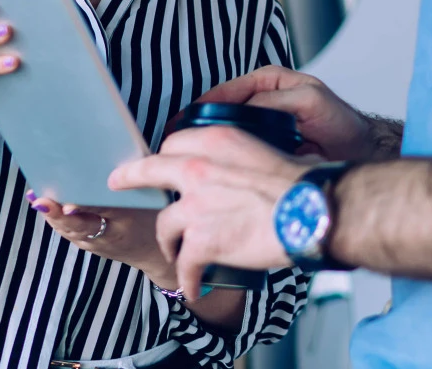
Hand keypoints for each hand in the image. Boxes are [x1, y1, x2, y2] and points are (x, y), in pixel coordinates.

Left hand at [30, 195, 174, 284]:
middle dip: (58, 215)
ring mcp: (95, 244)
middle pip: (79, 227)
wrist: (152, 253)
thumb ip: (133, 181)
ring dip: (51, 215)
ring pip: (69, 230)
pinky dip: (54, 217)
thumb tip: (112, 153)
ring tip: (36, 198)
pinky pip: (67, 230)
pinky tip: (41, 202)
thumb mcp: (150, 199)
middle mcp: (108, 237)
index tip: (69, 206)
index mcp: (128, 223)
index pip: (105, 214)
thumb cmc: (152, 215)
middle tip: (42, 201)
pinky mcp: (85, 243)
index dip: (85, 210)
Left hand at [108, 125, 309, 295]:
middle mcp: (199, 169)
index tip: (158, 161)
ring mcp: (196, 205)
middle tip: (119, 182)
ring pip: (164, 225)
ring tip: (179, 255)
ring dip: (170, 243)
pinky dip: (188, 281)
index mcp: (218, 142)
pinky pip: (184, 265)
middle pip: (150, 170)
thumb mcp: (266, 152)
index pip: (174, 143)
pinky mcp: (201, 240)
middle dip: (131, 177)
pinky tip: (194, 289)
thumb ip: (241, 160)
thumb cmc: (303, 185)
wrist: (313, 211)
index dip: (164, 156)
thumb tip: (241, 174)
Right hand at [194, 66, 375, 160]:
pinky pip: (239, 154)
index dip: (204, 105)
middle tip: (178, 142)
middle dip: (199, 128)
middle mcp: (260, 103)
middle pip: (220, 113)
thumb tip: (248, 108)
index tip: (186, 119)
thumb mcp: (309, 101)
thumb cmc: (339, 122)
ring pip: (226, 135)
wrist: (357, 152)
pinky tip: (214, 171)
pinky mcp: (263, 151)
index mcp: (267, 83)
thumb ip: (277, 101)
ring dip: (209, 147)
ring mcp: (259, 128)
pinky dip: (226, 161)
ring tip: (189, 158)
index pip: (226, 91)